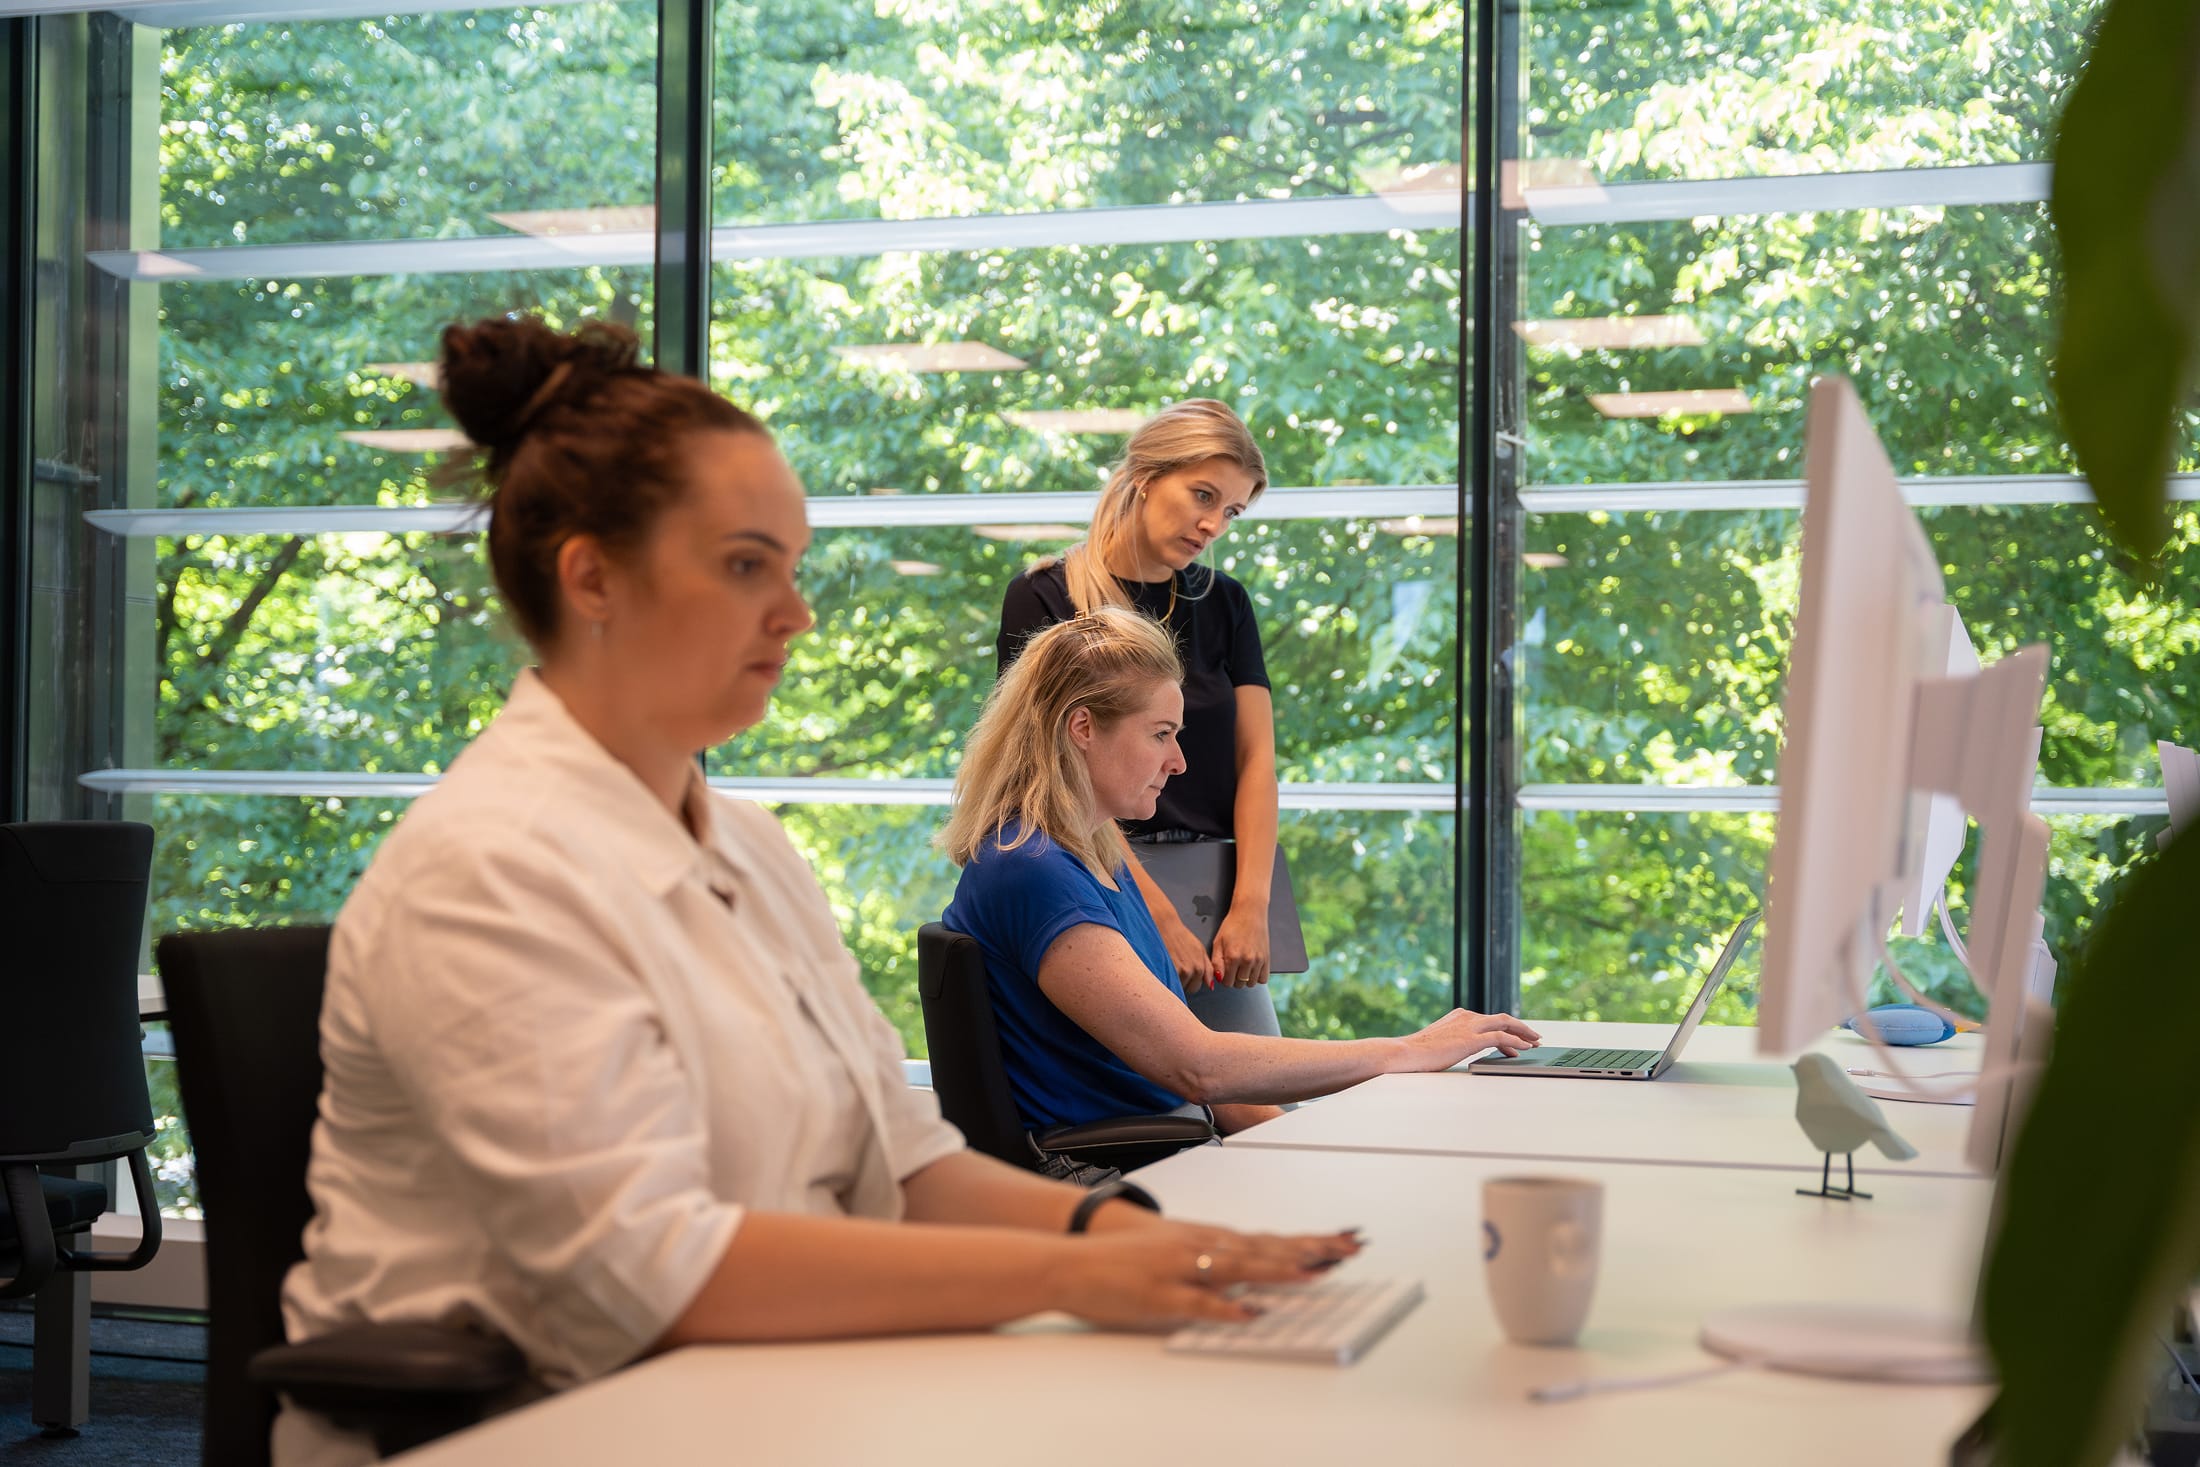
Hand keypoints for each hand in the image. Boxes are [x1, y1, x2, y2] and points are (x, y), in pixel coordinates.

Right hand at [1049, 1224, 1362, 1327]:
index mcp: (1206, 1238)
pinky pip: (1199, 1302)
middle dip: (1309, 1249)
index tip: (1343, 1240)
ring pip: (1239, 1267)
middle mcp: (1200, 1246)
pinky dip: (1227, 1308)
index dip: (1308, 1240)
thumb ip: (1211, 1261)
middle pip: (1264, 1247)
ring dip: (1277, 1269)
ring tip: (1314, 1272)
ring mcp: (1181, 1268)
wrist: (1069, 1258)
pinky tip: (1251, 1312)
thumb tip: (1248, 1276)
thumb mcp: (1173, 1252)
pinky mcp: (1159, 1293)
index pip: (1268, 1238)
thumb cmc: (1121, 1260)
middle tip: (1350, 1249)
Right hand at [1156, 910, 1218, 991]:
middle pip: (1186, 989)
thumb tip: (1210, 985)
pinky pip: (1167, 984)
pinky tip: (1163, 969)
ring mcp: (1179, 972)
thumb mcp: (1199, 949)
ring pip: (1177, 987)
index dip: (1189, 982)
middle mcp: (1192, 971)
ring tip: (1169, 967)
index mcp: (1200, 967)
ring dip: (1173, 981)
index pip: (1195, 987)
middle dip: (1183, 983)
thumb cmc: (1180, 936)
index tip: (1185, 975)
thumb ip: (1207, 968)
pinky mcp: (1168, 971)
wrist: (1165, 927)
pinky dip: (1165, 979)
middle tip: (1176, 970)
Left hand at [1210, 901, 1270, 987]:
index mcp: (1233, 957)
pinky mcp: (1267, 959)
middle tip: (1233, 967)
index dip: (1224, 978)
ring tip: (1242, 967)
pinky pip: (1263, 979)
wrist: (1249, 912)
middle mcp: (1247, 960)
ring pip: (1251, 984)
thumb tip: (1218, 979)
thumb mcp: (1218, 942)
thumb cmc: (1232, 926)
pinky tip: (1252, 969)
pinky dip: (1257, 977)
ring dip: (1245, 979)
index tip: (1224, 970)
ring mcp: (1258, 960)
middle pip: (1239, 984)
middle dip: (1234, 979)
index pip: (1227, 982)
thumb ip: (1216, 963)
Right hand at [1397, 1009, 1542, 1071]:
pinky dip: (1516, 1041)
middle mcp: (1466, 1016)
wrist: (1406, 1053)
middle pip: (1502, 1019)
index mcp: (1459, 1016)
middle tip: (1534, 1037)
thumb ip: (1455, 1041)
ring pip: (1505, 1024)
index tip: (1517, 1037)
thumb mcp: (1440, 1043)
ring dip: (1523, 1033)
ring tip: (1535, 1043)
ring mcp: (1469, 1026)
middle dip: (1521, 1028)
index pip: (1489, 1020)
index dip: (1507, 1028)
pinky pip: (1501, 1037)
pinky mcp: (1471, 1038)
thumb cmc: (1418, 1053)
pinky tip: (1525, 1048)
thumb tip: (1461, 1051)